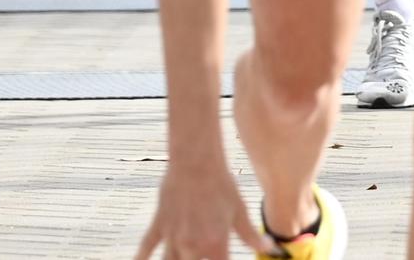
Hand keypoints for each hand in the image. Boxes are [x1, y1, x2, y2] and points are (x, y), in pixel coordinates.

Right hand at [134, 155, 261, 259]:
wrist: (197, 164)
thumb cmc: (222, 186)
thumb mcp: (240, 212)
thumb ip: (251, 236)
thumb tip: (272, 249)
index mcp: (215, 244)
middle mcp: (192, 246)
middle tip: (203, 256)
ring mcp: (172, 238)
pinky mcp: (159, 227)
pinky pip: (146, 249)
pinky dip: (141, 258)